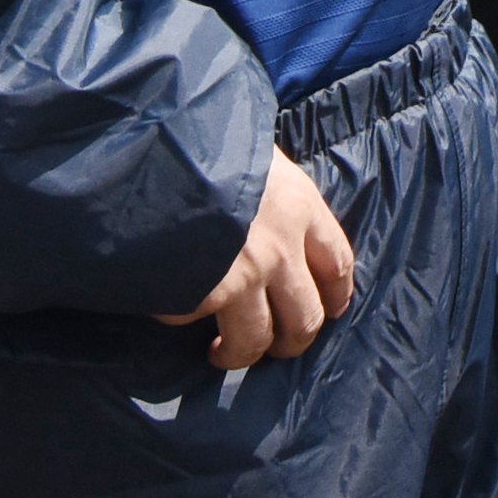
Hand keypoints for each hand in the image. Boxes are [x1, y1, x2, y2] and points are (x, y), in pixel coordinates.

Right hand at [159, 149, 353, 370]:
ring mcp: (244, 276)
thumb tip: (267, 216)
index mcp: (300, 207)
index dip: (335, 295)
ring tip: (220, 353)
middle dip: (293, 342)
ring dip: (240, 354)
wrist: (160, 148)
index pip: (337, 263)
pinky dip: (188, 325)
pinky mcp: (204, 295)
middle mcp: (282, 247)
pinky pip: (199, 323)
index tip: (329, 311)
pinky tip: (178, 318)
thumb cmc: (206, 142)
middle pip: (306, 317)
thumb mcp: (256, 157)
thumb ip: (270, 195)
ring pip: (256, 340)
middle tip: (274, 347)